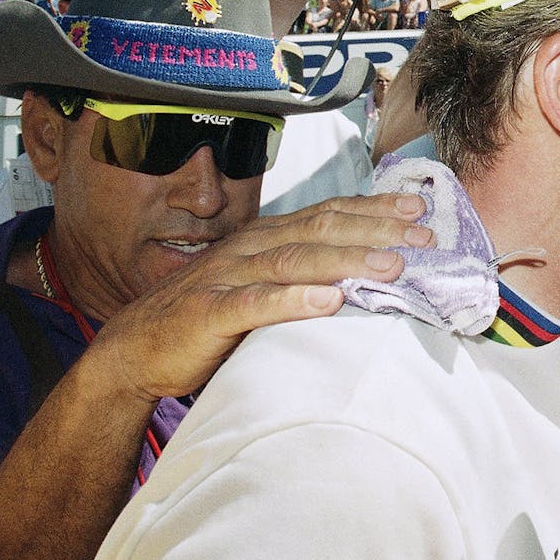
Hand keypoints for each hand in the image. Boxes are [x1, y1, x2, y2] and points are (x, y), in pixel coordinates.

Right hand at [85, 192, 433, 405]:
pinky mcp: (208, 312)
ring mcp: (229, 277)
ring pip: (295, 261)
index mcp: (268, 238)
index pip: (329, 214)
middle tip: (424, 236)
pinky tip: (327, 302)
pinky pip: (254, 304)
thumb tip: (373, 275)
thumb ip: (306, 278)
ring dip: (347, 261)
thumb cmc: (212, 320)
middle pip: (322, 230)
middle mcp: (251, 248)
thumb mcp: (265, 289)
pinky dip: (292, 300)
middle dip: (377, 230)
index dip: (374, 210)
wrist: (135, 349)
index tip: (420, 210)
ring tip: (391, 264)